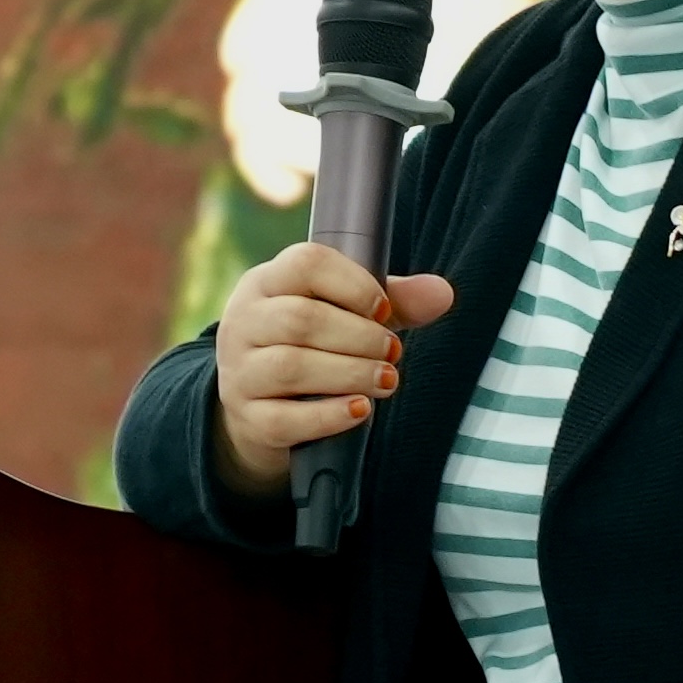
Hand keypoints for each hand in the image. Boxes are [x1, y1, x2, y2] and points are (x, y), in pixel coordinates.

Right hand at [210, 242, 456, 498]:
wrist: (257, 407)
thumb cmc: (310, 347)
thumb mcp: (342, 314)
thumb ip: (392, 301)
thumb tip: (441, 293)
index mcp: (266, 282)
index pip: (305, 264)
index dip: (353, 284)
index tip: (384, 309)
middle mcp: (243, 322)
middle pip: (300, 319)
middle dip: (360, 337)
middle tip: (393, 351)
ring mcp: (240, 372)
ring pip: (291, 367)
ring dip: (350, 373)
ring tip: (387, 379)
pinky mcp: (249, 419)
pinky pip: (286, 418)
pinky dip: (329, 415)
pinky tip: (360, 409)